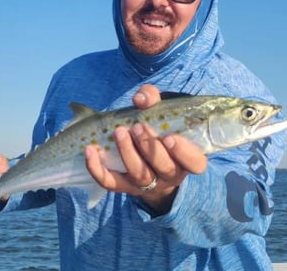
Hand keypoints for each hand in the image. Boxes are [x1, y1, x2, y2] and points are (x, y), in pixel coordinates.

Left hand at [85, 84, 207, 213]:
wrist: (149, 157)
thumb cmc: (159, 129)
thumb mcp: (162, 112)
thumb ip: (153, 100)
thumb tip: (140, 98)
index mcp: (186, 158)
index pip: (195, 163)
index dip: (184, 153)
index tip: (170, 138)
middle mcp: (170, 174)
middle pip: (164, 167)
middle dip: (150, 147)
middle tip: (138, 126)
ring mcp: (147, 184)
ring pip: (139, 175)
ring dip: (128, 153)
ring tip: (119, 132)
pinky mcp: (124, 187)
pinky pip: (111, 183)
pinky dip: (98, 168)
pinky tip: (91, 150)